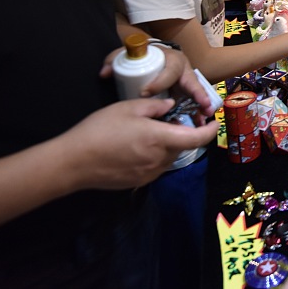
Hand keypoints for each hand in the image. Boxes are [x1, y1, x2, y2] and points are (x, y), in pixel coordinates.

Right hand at [57, 98, 218, 190]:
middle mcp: (159, 159)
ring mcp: (149, 173)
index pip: (197, 138)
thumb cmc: (99, 130)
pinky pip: (156, 166)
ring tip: (150, 132)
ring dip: (168, 145)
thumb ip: (155, 106)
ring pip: (170, 157)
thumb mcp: (128, 108)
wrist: (73, 162)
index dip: (210, 131)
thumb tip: (170, 106)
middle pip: (183, 147)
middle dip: (183, 133)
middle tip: (169, 120)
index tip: (214, 122)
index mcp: (160, 139)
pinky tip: (137, 147)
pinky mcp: (139, 181)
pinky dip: (156, 155)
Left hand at [100, 45, 214, 117]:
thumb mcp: (126, 57)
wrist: (151, 60)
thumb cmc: (140, 59)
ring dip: (201, 107)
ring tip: (205, 118)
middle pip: (192, 82)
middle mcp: (183, 70)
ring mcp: (186, 84)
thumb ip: (113, 62)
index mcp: (172, 59)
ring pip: (196, 95)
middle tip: (201, 104)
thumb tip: (105, 73)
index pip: (169, 71)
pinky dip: (197, 114)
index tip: (145, 92)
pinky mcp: (185, 96)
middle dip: (197, 94)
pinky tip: (200, 125)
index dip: (159, 82)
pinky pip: (194, 105)